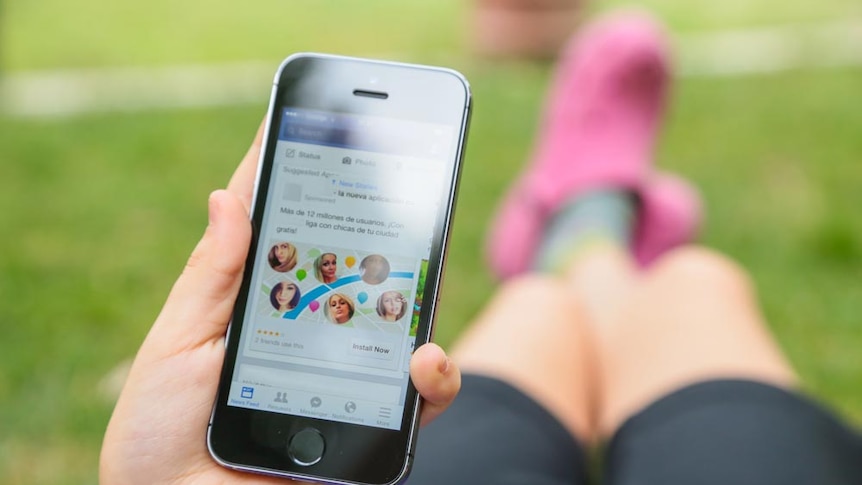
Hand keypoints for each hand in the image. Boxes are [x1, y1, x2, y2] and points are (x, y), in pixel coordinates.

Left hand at [100, 122, 460, 483]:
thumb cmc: (158, 434)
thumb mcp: (178, 345)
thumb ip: (212, 277)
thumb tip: (225, 196)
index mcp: (261, 307)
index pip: (288, 234)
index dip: (299, 179)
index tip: (308, 123)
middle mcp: (310, 333)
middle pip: (355, 268)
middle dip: (377, 220)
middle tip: (389, 167)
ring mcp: (345, 376)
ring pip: (402, 324)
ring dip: (419, 290)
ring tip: (418, 270)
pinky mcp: (369, 425)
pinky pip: (419, 399)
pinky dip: (435, 376)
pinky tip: (422, 359)